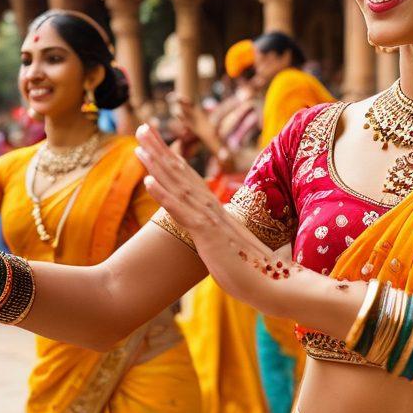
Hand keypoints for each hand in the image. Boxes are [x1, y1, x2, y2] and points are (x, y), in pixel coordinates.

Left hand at [134, 124, 304, 316]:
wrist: (272, 284)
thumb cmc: (251, 269)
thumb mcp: (227, 246)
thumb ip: (216, 234)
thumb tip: (210, 232)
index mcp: (214, 209)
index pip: (188, 178)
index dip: (170, 157)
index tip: (155, 141)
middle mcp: (211, 207)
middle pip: (181, 173)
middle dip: (160, 149)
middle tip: (142, 127)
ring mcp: (209, 219)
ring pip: (178, 186)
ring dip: (157, 165)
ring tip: (139, 146)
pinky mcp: (207, 233)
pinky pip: (181, 211)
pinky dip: (164, 195)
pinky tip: (147, 181)